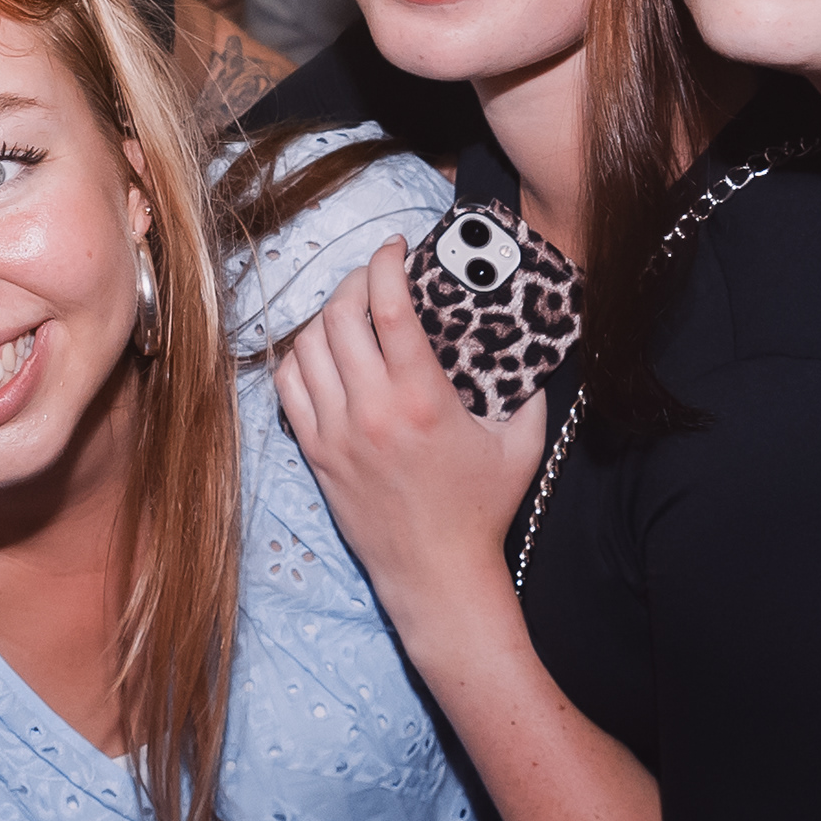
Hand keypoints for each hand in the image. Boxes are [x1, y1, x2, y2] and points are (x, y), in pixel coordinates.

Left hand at [271, 238, 549, 637]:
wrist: (436, 573)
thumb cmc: (481, 509)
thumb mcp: (521, 443)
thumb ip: (527, 388)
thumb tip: (533, 341)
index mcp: (422, 399)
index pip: (388, 306)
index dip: (385, 263)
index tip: (394, 247)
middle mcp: (371, 409)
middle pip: (339, 315)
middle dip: (355, 282)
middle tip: (375, 278)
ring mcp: (335, 431)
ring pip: (306, 345)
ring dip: (325, 317)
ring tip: (349, 312)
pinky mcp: (314, 452)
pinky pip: (287, 385)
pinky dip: (298, 357)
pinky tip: (320, 351)